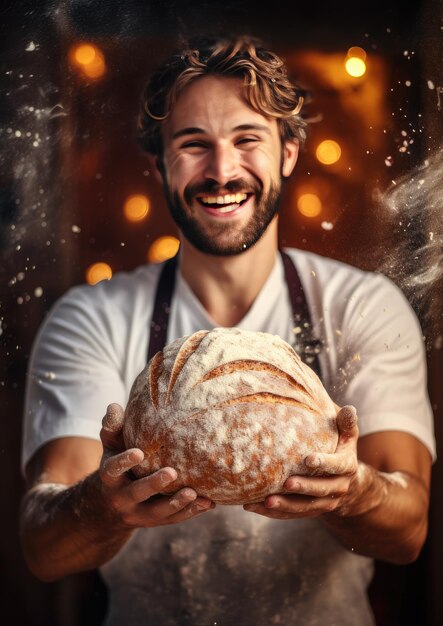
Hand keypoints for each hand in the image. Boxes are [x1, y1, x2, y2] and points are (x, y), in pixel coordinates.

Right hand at [98, 403, 213, 528]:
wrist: (110, 505)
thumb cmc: (117, 462)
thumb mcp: (111, 446)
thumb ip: (113, 427)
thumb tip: (114, 405)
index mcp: (109, 477)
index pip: (113, 469)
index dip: (125, 462)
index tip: (139, 453)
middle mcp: (122, 498)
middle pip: (137, 493)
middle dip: (154, 485)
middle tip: (172, 473)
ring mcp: (138, 513)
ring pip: (158, 512)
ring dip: (176, 504)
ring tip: (195, 493)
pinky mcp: (155, 522)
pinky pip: (174, 519)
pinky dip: (191, 512)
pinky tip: (209, 503)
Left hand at [243, 405, 358, 518]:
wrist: (344, 476)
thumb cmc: (339, 445)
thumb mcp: (346, 433)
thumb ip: (346, 422)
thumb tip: (349, 408)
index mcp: (347, 466)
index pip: (337, 466)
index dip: (324, 463)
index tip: (308, 459)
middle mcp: (338, 487)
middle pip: (321, 491)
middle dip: (304, 488)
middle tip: (286, 483)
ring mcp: (325, 502)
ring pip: (305, 507)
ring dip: (285, 506)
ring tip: (267, 501)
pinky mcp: (311, 510)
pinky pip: (292, 514)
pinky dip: (273, 513)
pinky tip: (253, 506)